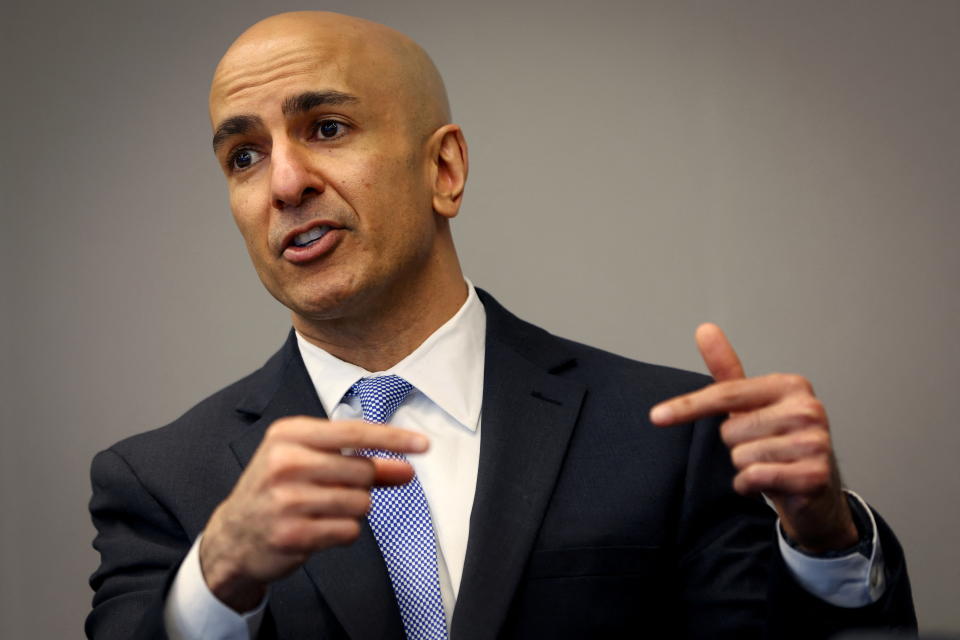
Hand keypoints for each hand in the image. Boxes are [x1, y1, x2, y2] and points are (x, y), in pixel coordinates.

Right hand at [199, 416, 427, 611]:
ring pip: (360, 503)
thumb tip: (406, 468)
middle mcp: (285, 463)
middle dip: (364, 484)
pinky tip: (318, 528)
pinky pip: (349, 531)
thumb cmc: (277, 490)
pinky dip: (343, 532)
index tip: (423, 444)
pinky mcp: (292, 534)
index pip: (354, 432)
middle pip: (362, 470)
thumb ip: (359, 461)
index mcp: (288, 434)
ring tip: (323, 510)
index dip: (393, 439)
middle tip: (339, 490)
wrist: (232, 537)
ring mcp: (286, 500)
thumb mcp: (309, 462)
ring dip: (353, 510)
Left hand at [650, 323, 857, 553]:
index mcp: (790, 386)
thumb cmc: (778, 442)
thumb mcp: (752, 404)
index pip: (726, 393)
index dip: (688, 407)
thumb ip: (728, 370)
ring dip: (745, 467)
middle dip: (735, 445)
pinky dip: (750, 486)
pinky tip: (770, 482)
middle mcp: (807, 409)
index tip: (656, 416)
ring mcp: (814, 442)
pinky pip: (753, 478)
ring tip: (769, 464)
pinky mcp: (814, 475)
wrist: (814, 490)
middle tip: (760, 448)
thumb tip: (704, 328)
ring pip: (740, 457)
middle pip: (730, 430)